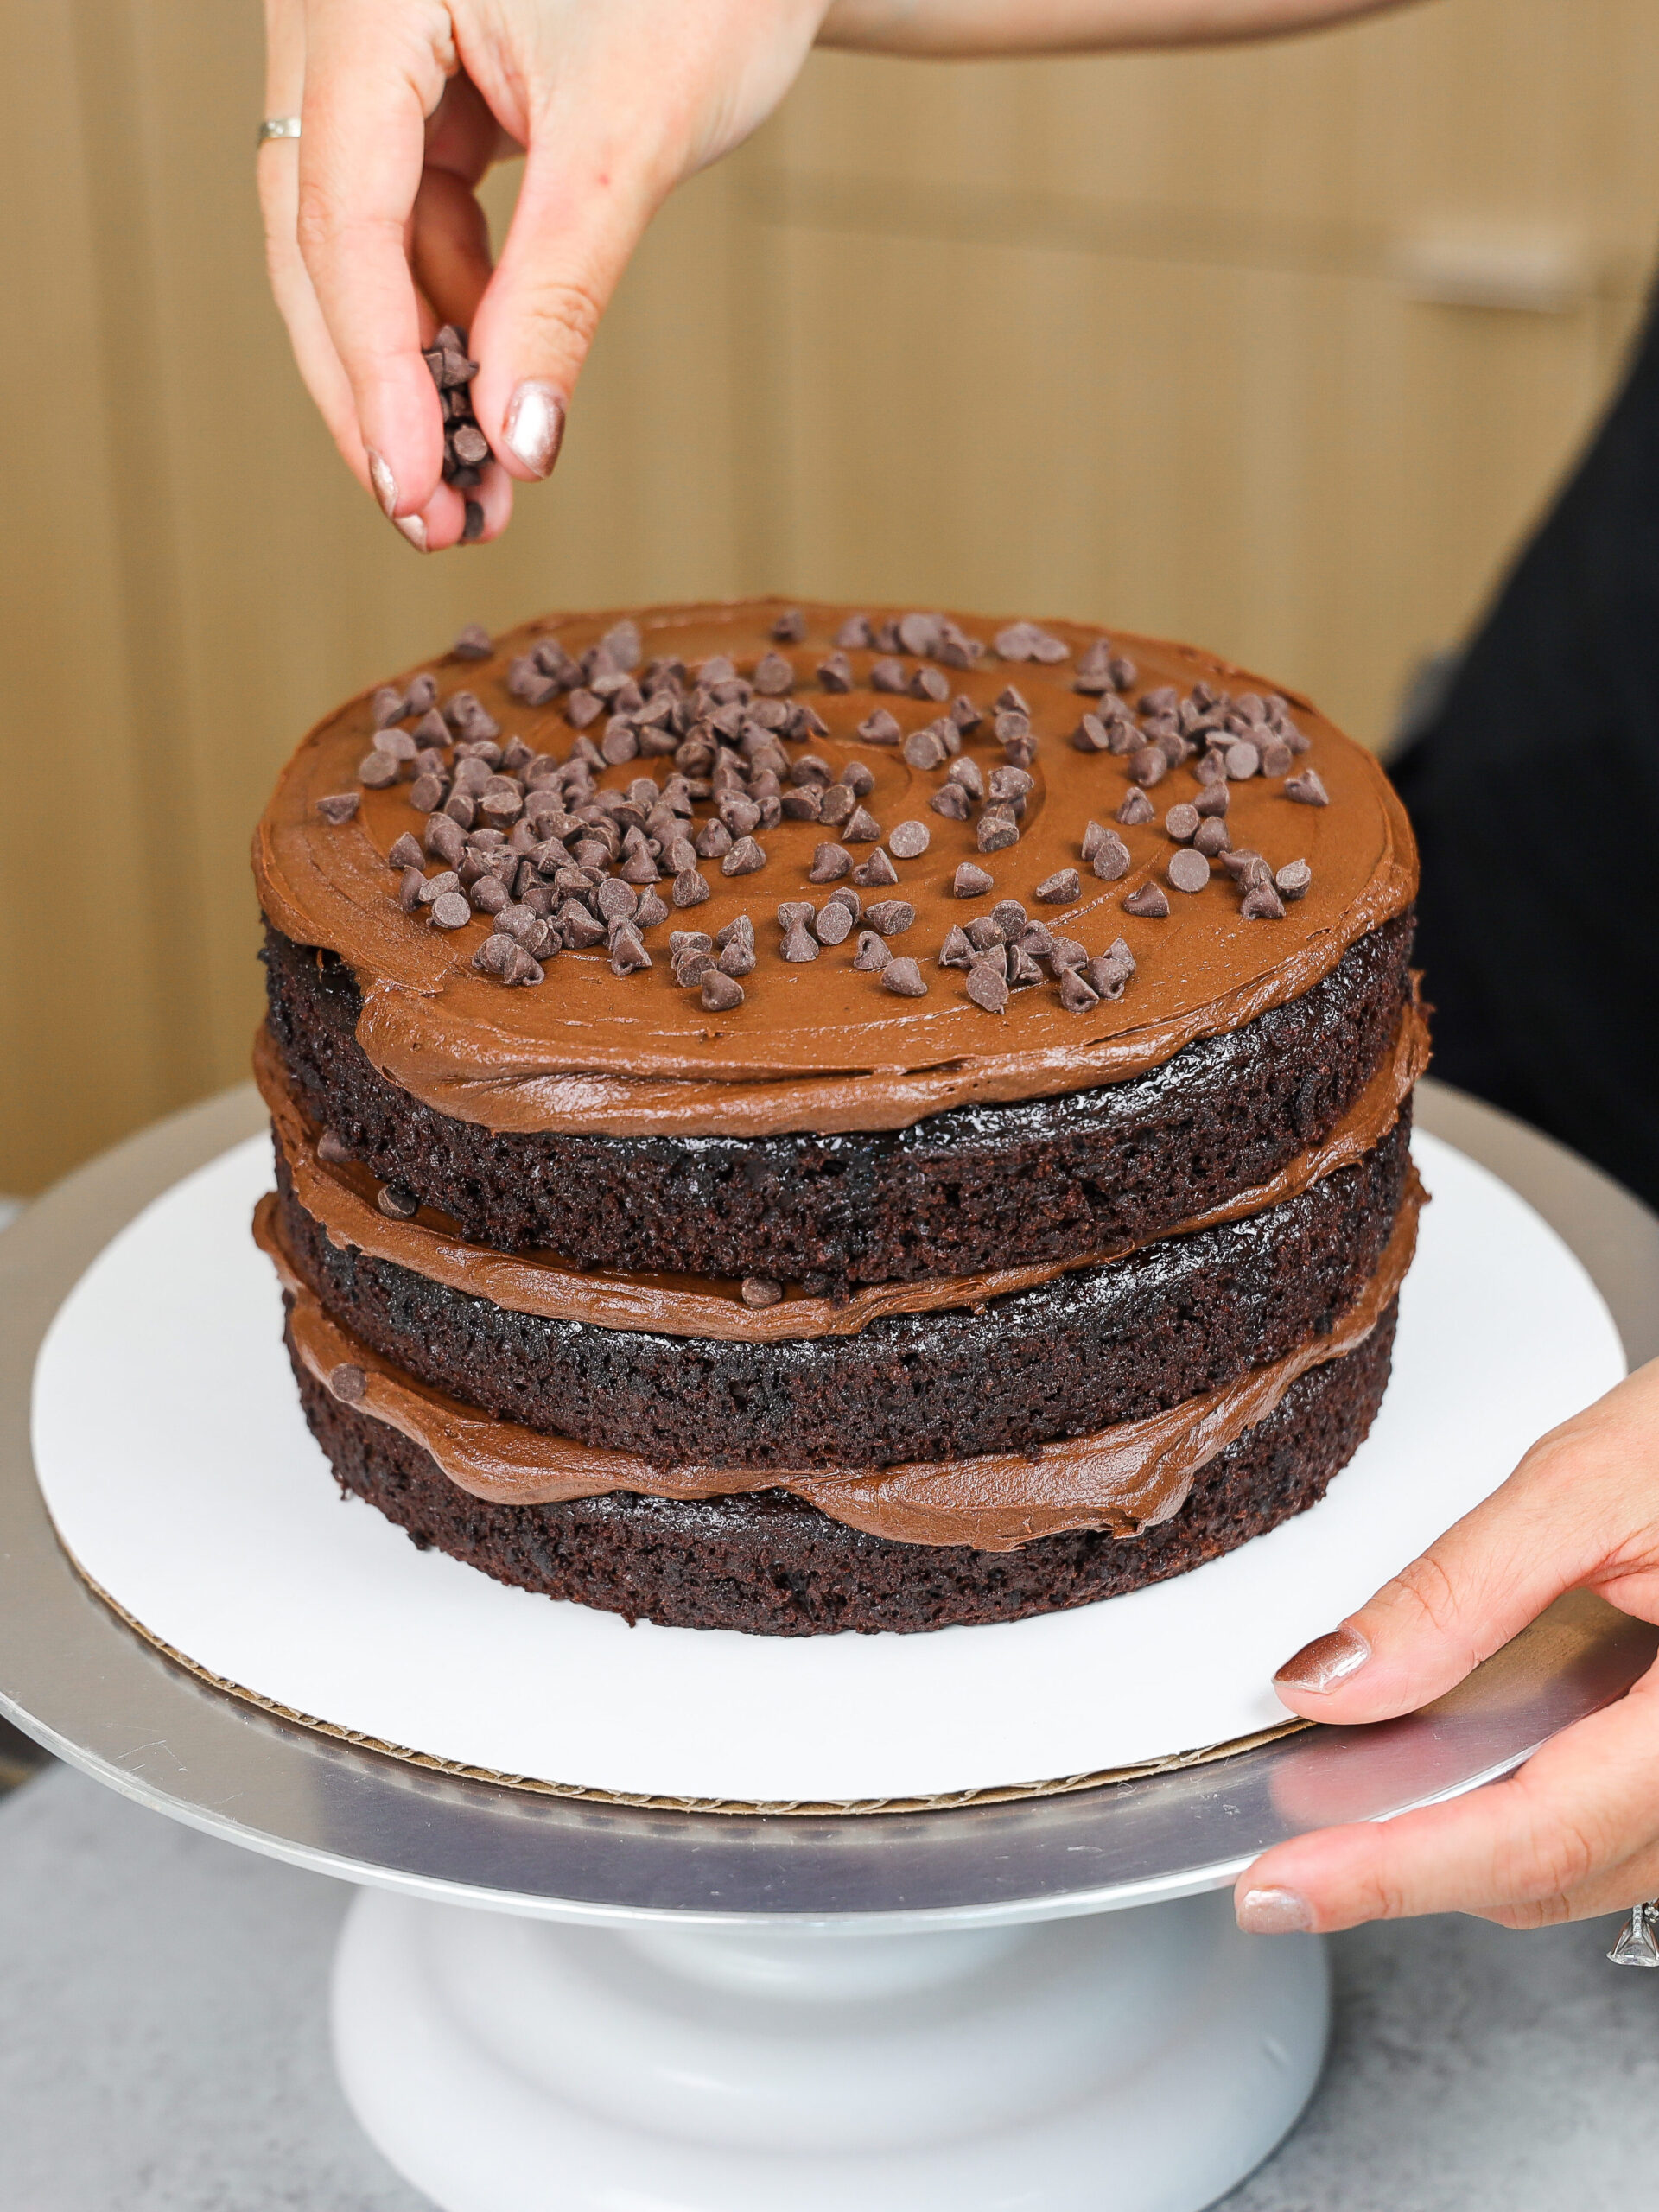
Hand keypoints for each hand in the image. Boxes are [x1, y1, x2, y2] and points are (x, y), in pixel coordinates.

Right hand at [259, 0, 826, 550]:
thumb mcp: (631, 143)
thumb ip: (560, 295)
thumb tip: (515, 447)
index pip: (340, 216)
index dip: (375, 372)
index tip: (414, 490)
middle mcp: (335, 7)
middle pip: (317, 236)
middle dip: (377, 389)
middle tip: (428, 519)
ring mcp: (367, 40)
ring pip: (356, 237)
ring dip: (417, 364)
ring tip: (479, 485)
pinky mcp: (414, 76)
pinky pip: (405, 212)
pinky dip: (451, 308)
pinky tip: (492, 392)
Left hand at [1234, 1356, 1658, 1934]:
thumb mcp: (1587, 1483)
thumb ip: (1458, 1592)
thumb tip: (1332, 1683)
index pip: (1536, 1834)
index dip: (1395, 1873)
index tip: (1282, 1888)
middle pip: (1552, 1872)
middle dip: (1408, 1869)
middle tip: (1282, 1855)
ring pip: (1580, 1866)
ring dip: (1461, 1847)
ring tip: (1347, 1810)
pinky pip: (1610, 1828)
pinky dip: (1520, 1810)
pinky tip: (1448, 1767)